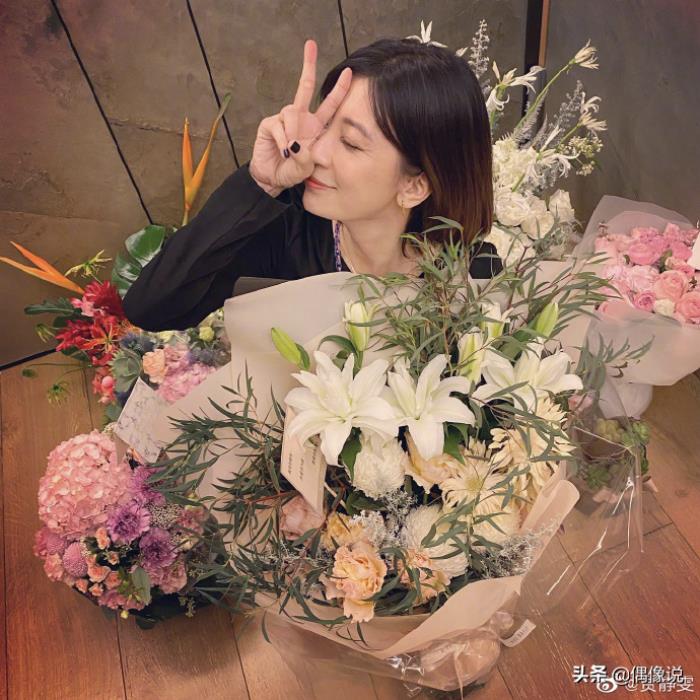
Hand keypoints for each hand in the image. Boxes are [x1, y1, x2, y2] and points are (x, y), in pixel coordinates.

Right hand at [249, 39, 351, 195]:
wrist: (272, 180)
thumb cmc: (292, 172)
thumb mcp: (305, 169)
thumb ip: (306, 159)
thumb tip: (296, 144)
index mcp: (314, 127)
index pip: (329, 105)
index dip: (339, 90)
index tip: (349, 72)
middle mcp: (300, 119)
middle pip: (304, 87)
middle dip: (308, 65)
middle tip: (310, 44)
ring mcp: (284, 120)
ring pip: (291, 112)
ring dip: (293, 132)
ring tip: (291, 151)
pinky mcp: (269, 125)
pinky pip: (279, 126)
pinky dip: (282, 141)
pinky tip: (283, 152)